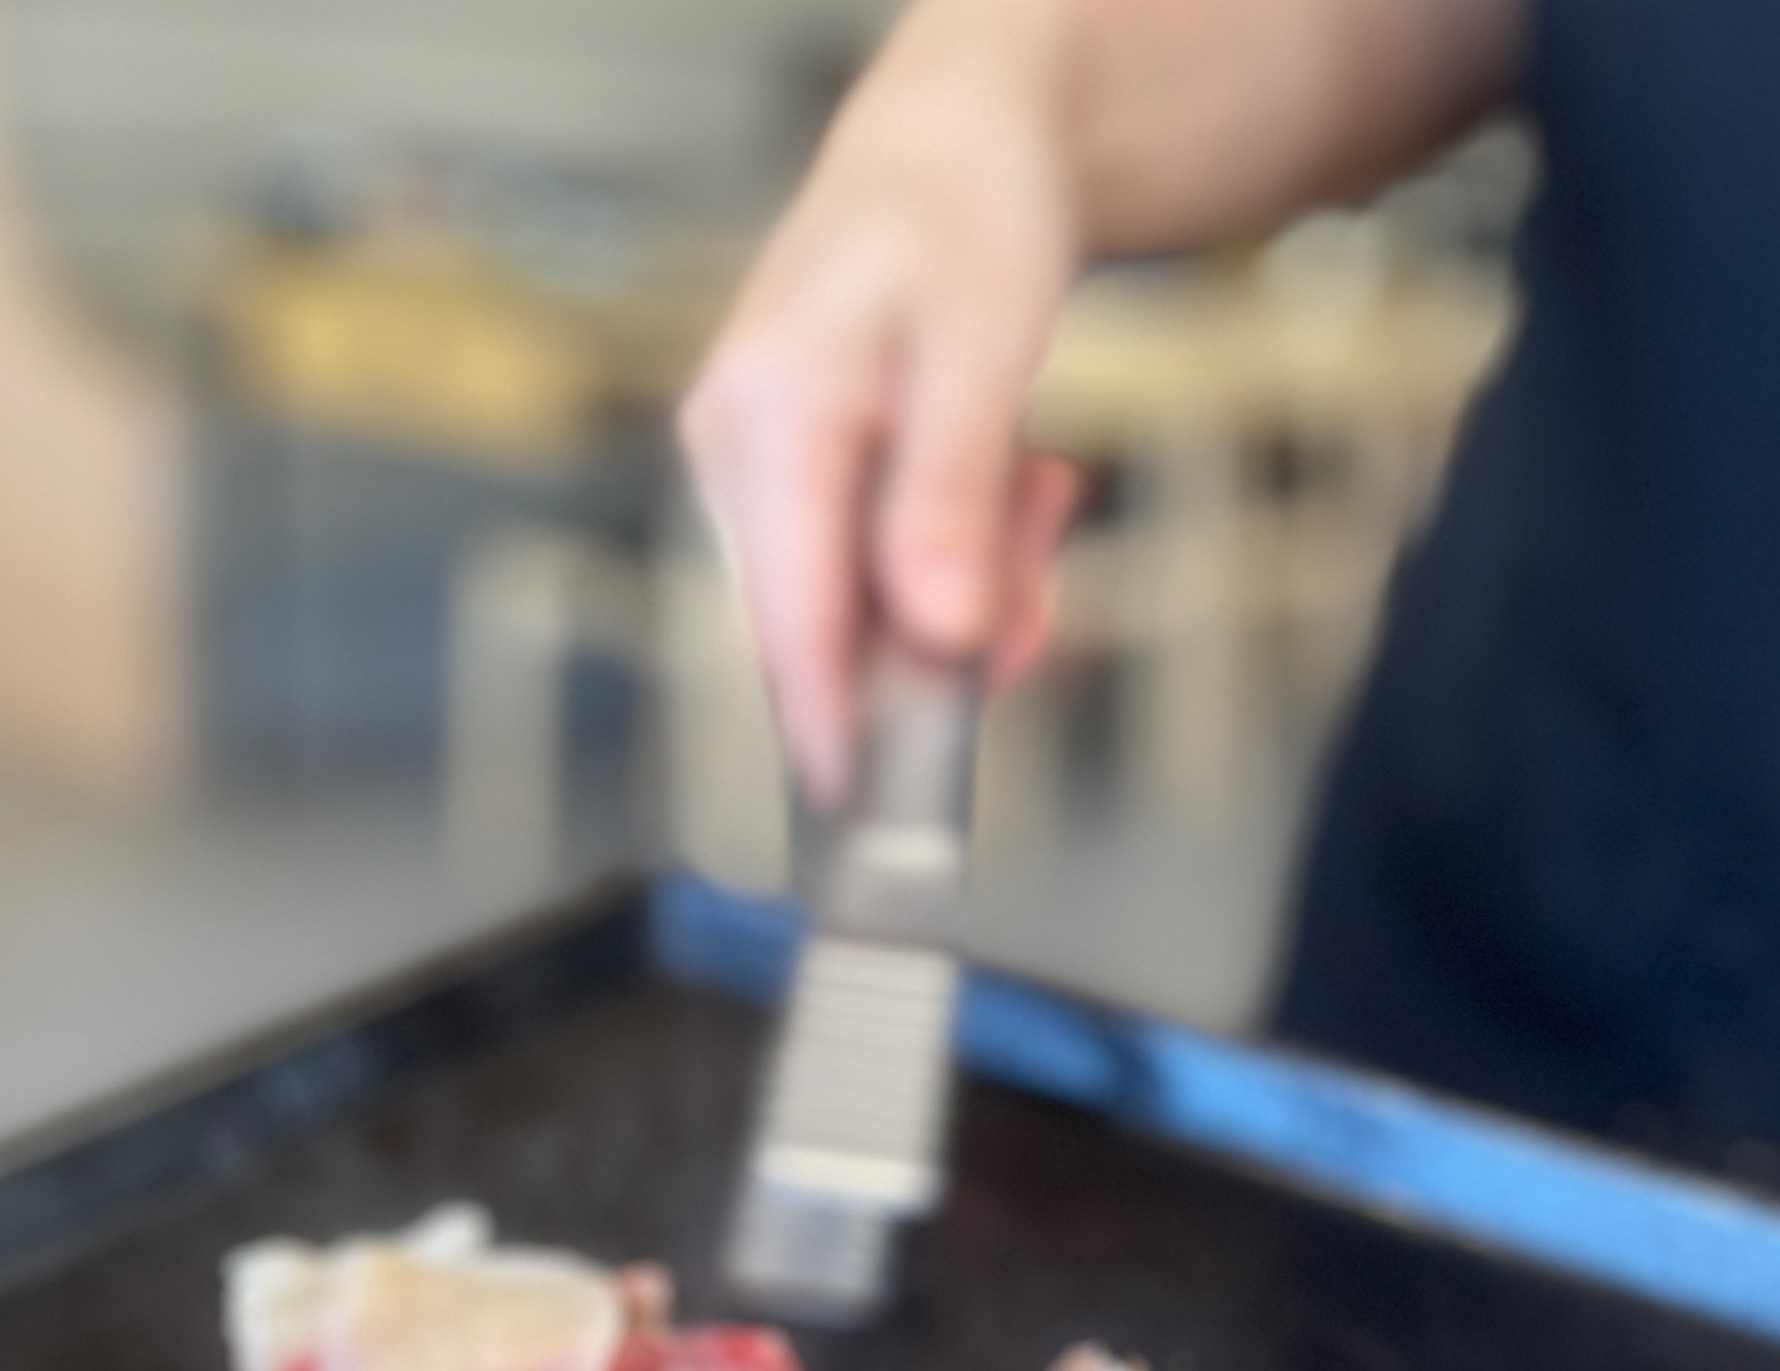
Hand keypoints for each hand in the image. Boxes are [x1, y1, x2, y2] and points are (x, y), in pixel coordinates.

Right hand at [680, 0, 1083, 803]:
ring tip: (1036, 486)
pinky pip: (873, 577)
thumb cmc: (964, 215)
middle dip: (946, 633)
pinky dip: (952, 563)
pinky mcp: (795, 492)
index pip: (790, 617)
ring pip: (863, 611)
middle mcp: (736, 456)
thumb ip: (951, 498)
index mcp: (766, 418)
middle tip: (1042, 556)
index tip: (865, 815)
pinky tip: (1004, 492)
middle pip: (828, 629)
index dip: (830, 727)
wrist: (955, 147)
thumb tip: (939, 634)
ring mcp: (758, 477)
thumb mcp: (982, 346)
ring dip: (967, 588)